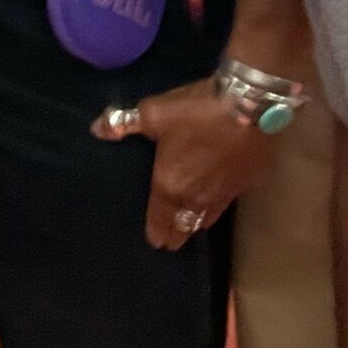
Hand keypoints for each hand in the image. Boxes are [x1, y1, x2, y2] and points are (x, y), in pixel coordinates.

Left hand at [94, 79, 279, 250]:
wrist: (250, 106)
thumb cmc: (196, 111)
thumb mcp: (154, 112)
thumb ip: (124, 123)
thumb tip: (97, 129)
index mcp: (171, 184)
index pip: (160, 217)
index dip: (157, 230)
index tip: (156, 242)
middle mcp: (198, 196)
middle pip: (185, 224)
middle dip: (177, 233)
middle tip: (172, 241)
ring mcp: (227, 193)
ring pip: (209, 217)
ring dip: (198, 222)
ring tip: (193, 226)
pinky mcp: (250, 184)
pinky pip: (231, 200)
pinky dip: (222, 201)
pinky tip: (223, 196)